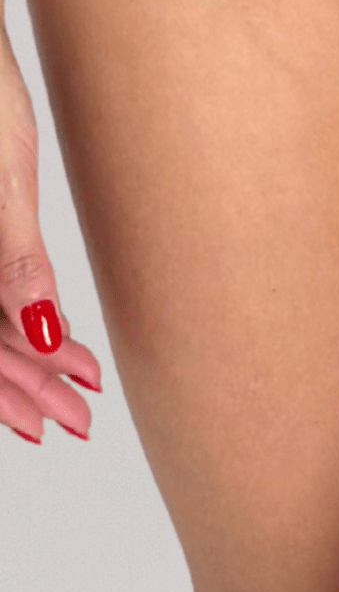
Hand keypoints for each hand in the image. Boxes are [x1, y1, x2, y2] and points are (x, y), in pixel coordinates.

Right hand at [1, 24, 100, 443]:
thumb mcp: (6, 175)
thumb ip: (16, 259)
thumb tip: (46, 333)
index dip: (19, 391)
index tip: (68, 414)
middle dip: (25, 386)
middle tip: (78, 417)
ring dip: (20, 359)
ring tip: (72, 384)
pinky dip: (9, 317)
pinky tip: (42, 331)